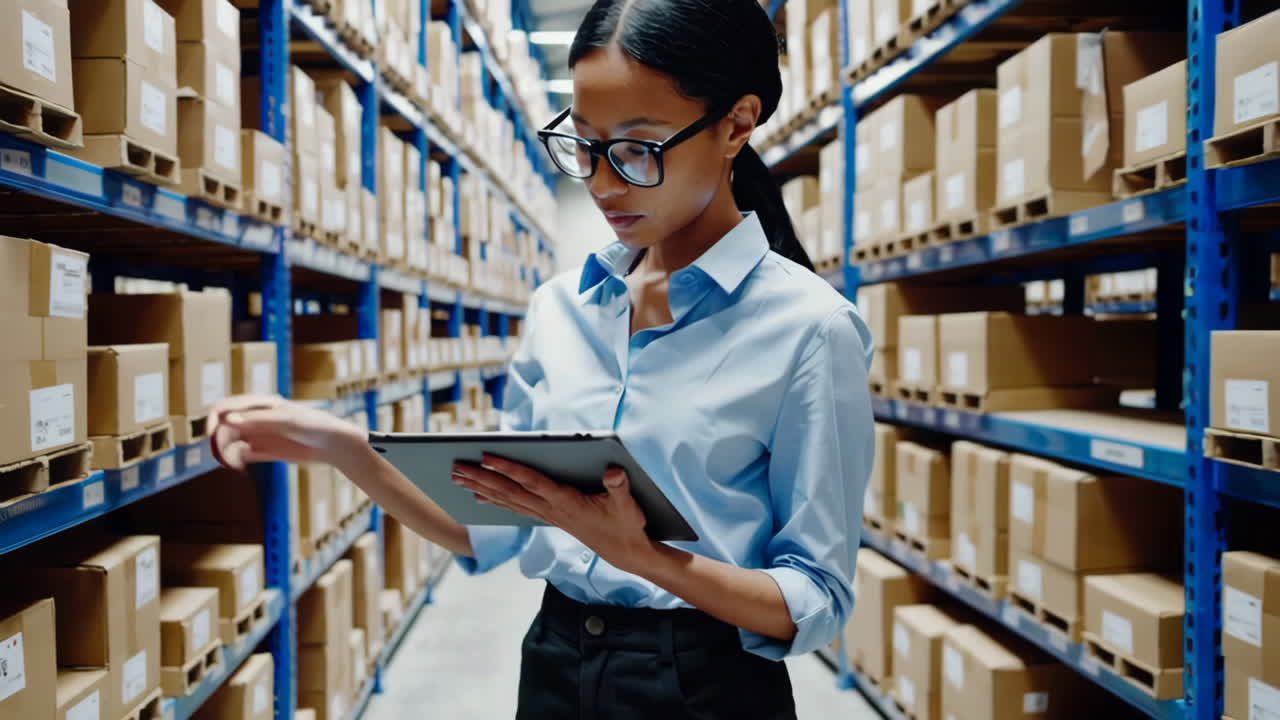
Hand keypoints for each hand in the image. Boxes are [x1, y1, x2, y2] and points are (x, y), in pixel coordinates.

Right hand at [208, 394, 367, 471]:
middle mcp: (254, 418)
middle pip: (223, 426)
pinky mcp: (263, 451)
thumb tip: (227, 419)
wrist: (333, 444)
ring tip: (232, 461)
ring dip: (224, 451)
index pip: (225, 406)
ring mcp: (258, 435)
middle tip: (222, 453)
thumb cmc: (313, 424)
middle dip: (217, 438)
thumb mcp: (285, 419)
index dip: (213, 418)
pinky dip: (234, 460)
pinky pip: (240, 455)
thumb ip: (257, 419)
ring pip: (229, 442)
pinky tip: (237, 465)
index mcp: (258, 403)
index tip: (210, 434)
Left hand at [452, 454, 655, 574]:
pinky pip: (516, 507)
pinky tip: (481, 496)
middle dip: (481, 478)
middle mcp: (551, 509)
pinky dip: (496, 500)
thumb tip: (613, 472)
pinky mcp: (550, 518)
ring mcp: (548, 515)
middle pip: (509, 491)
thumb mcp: (627, 505)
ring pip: (508, 500)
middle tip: (455, 467)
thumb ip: (619, 487)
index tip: (486, 456)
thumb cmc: (626, 525)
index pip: (531, 481)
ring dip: (482, 488)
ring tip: (458, 478)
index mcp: (565, 502)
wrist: (626, 552)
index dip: (508, 468)